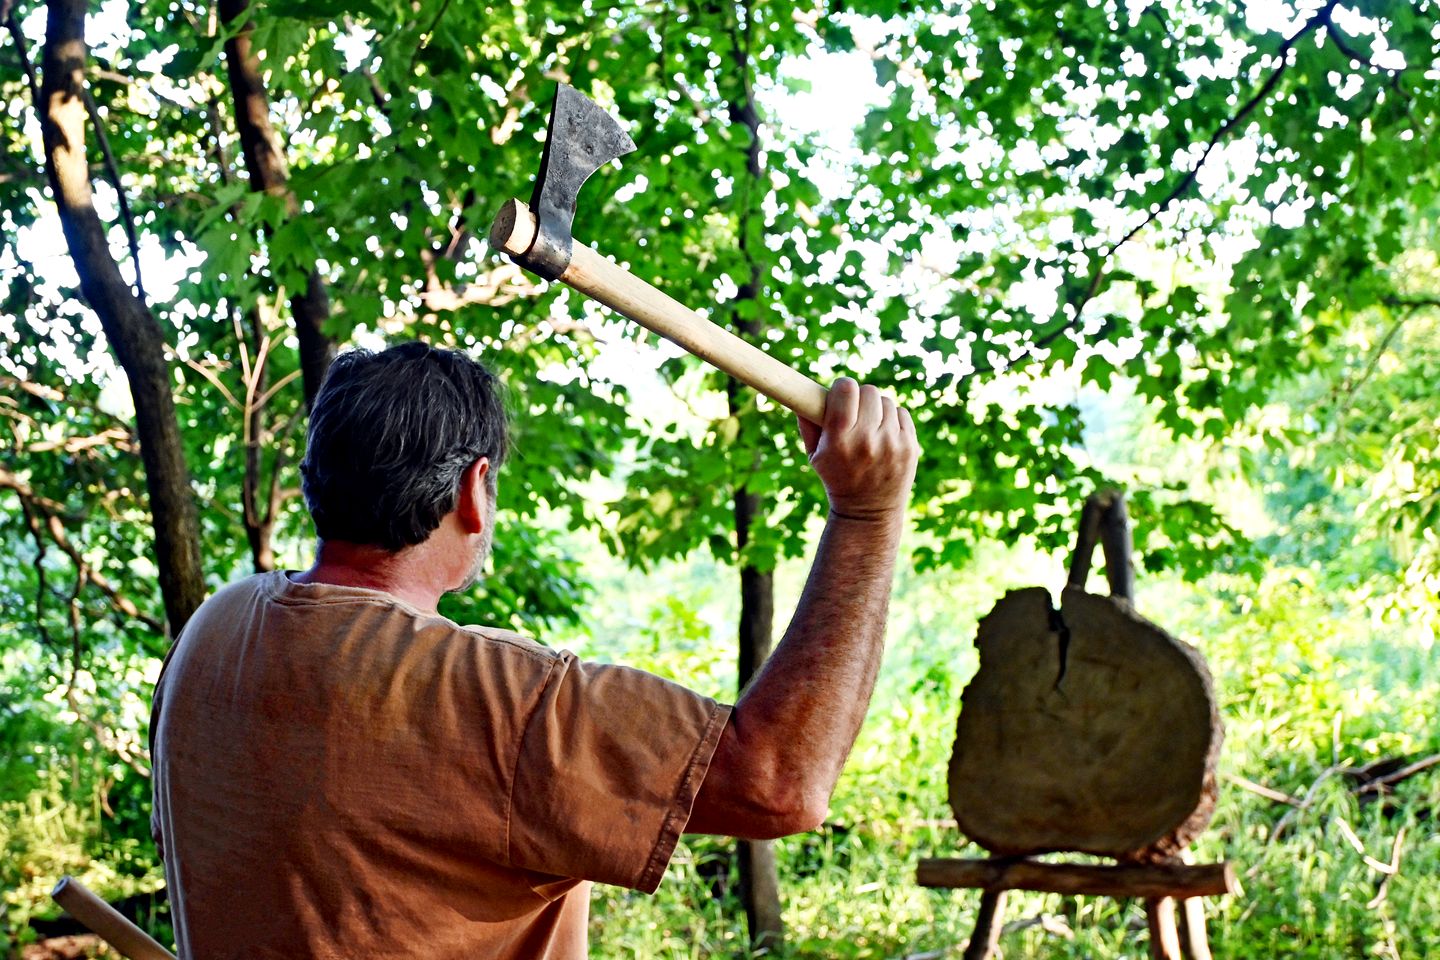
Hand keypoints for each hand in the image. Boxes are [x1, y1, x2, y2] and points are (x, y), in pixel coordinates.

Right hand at [798, 378, 919, 521]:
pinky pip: (902, 413)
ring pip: (886, 402)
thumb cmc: (837, 478)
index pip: (846, 390)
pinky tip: (884, 434)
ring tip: (869, 426)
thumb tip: (804, 393)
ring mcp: (892, 444)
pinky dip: (893, 419)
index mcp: (840, 440)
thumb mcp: (814, 455)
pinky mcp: (911, 447)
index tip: (840, 392)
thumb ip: (807, 423)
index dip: (842, 386)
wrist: (868, 512)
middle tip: (855, 410)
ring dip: (877, 409)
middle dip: (860, 397)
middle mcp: (867, 440)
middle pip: (868, 391)